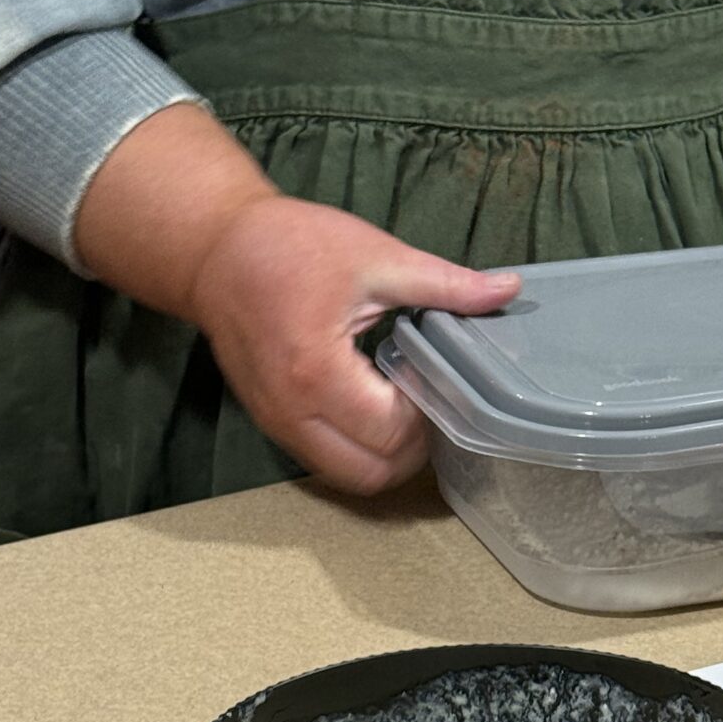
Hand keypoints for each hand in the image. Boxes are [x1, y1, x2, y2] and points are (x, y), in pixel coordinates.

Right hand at [189, 195, 519, 493]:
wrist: (215, 249)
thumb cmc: (293, 245)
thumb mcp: (377, 257)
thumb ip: (445, 285)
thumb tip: (507, 289)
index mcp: (318, 370)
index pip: (391, 432)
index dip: (427, 415)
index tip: (439, 380)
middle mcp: (291, 411)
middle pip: (370, 473)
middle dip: (411, 451)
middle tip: (430, 405)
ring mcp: (276, 422)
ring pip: (346, 477)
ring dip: (384, 457)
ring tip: (404, 409)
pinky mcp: (270, 422)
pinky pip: (323, 459)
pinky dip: (356, 449)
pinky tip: (374, 408)